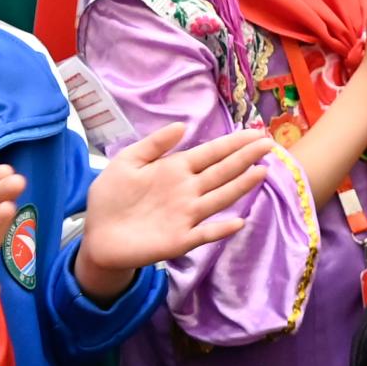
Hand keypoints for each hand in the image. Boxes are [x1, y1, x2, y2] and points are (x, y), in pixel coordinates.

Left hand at [74, 125, 273, 298]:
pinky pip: (204, 234)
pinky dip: (220, 230)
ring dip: (240, 186)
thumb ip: (153, 145)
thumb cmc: (111, 198)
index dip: (232, 143)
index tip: (255, 132)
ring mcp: (187, 215)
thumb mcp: (127, 163)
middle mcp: (188, 190)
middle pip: (222, 171)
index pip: (211, 153)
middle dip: (245, 157)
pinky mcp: (180, 240)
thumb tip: (182, 125)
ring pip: (220, 198)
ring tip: (261, 172)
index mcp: (176, 170)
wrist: (97, 236)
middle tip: (269, 144)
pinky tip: (237, 222)